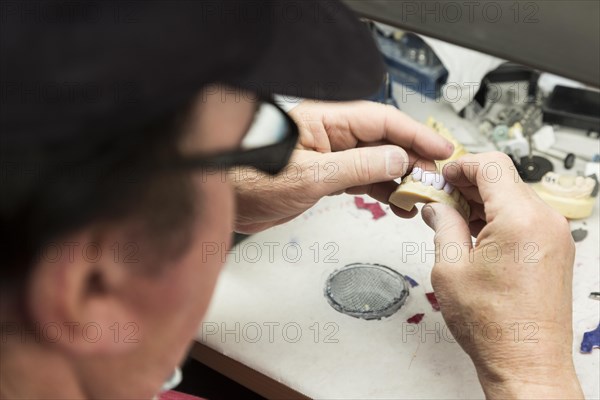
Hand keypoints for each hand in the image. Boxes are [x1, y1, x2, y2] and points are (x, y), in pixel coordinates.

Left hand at [233, 100, 452, 232]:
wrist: (225, 202)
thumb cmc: (249, 180)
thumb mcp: (310, 175)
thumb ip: (357, 167)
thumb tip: (397, 160)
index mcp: (326, 121)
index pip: (382, 121)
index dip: (416, 133)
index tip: (441, 149)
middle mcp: (330, 135)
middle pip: (384, 140)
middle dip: (413, 158)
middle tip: (436, 179)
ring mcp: (329, 156)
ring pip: (377, 161)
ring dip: (400, 178)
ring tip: (420, 195)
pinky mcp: (325, 176)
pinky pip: (363, 179)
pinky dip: (382, 191)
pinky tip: (396, 203)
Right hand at [421, 152, 581, 398]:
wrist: (527, 362)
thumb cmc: (493, 325)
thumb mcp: (450, 269)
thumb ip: (443, 226)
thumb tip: (437, 206)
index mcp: (519, 220)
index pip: (490, 166)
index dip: (460, 165)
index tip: (441, 176)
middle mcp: (545, 222)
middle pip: (503, 179)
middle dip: (468, 184)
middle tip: (440, 199)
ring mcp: (555, 235)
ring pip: (514, 197)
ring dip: (483, 201)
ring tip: (454, 220)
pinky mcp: (556, 249)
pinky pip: (525, 217)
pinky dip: (499, 217)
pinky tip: (476, 234)